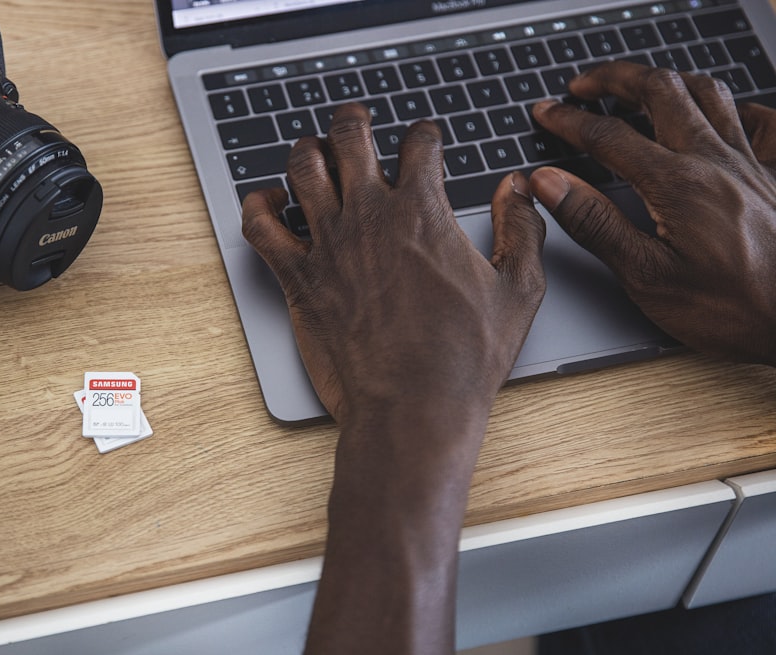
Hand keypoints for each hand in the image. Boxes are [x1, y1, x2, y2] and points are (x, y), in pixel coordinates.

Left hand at [242, 103, 545, 421]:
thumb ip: (522, 230)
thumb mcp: (518, 291)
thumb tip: (517, 188)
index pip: (419, 143)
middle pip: (349, 136)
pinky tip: (271, 201)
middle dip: (353, 120)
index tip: (425, 142)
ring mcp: (328, 245)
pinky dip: (259, 204)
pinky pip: (259, 225)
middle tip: (356, 122)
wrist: (413, 408)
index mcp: (423, 212)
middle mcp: (370, 217)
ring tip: (315, 153)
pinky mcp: (298, 278)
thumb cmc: (465, 358)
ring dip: (308, 151)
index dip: (425, 135)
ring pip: (301, 167)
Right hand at [531, 61, 775, 365]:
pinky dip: (731, 106)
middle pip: (660, 91)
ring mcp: (750, 163)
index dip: (570, 120)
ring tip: (638, 88)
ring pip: (707, 93)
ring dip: (665, 82)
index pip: (609, 136)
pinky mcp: (775, 175)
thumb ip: (595, 223)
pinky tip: (718, 114)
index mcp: (677, 185)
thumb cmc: (732, 310)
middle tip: (585, 85)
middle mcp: (716, 161)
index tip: (545, 113)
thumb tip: (550, 184)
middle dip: (616, 79)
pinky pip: (759, 120)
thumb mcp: (646, 276)